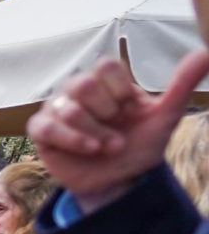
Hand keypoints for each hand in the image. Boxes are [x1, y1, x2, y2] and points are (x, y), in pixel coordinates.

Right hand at [29, 49, 208, 209]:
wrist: (119, 180)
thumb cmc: (139, 145)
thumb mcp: (165, 117)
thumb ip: (181, 85)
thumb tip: (204, 53)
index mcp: (106, 83)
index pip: (105, 65)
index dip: (120, 91)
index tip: (131, 109)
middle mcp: (77, 91)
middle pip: (82, 85)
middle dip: (106, 114)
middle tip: (118, 130)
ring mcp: (56, 109)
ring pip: (68, 109)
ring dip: (96, 134)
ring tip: (109, 147)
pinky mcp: (41, 131)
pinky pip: (46, 128)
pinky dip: (72, 141)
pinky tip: (90, 150)